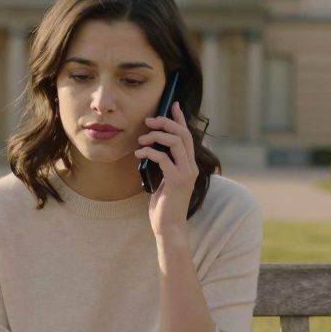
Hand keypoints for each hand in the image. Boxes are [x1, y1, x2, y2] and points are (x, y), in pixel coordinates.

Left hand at [135, 101, 196, 239]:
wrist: (169, 226)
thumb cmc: (164, 205)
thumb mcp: (164, 180)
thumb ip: (164, 164)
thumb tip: (153, 147)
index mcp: (190, 165)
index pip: (188, 135)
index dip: (180, 118)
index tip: (173, 104)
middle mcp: (191, 166)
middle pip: (182, 134)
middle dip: (165, 123)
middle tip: (149, 122)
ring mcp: (186, 173)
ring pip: (175, 142)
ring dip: (155, 136)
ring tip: (141, 140)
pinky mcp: (176, 180)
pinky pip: (162, 157)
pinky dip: (149, 151)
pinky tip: (139, 153)